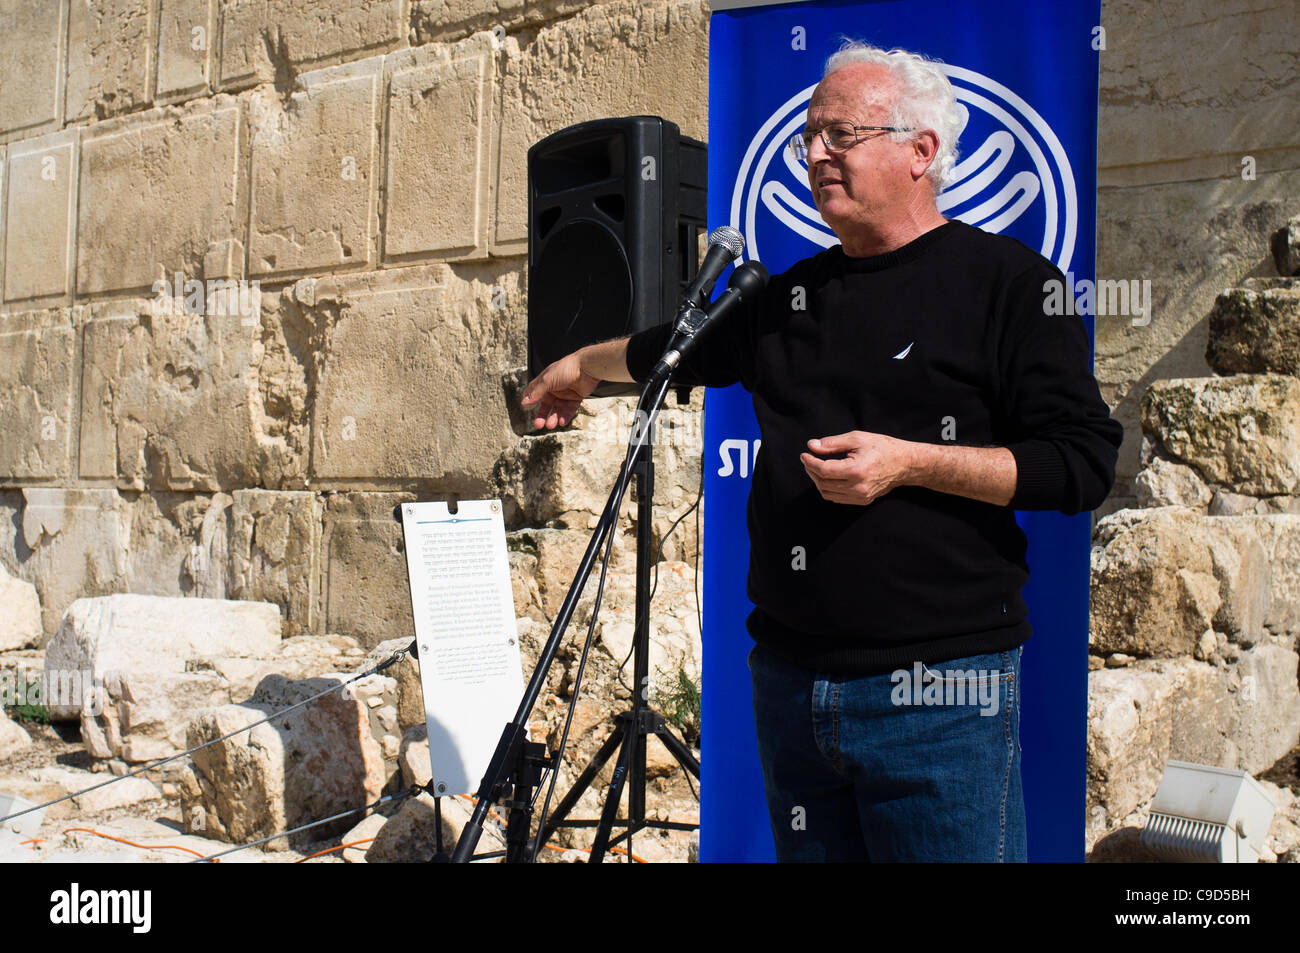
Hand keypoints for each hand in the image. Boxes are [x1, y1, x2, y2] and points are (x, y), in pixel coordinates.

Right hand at [520, 352, 600, 429]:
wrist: (586, 368)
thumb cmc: (567, 368)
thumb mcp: (547, 380)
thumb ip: (536, 392)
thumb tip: (524, 401)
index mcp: (546, 381)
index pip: (535, 391)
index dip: (530, 399)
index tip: (525, 407)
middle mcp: (555, 388)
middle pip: (546, 404)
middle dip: (542, 415)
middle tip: (538, 424)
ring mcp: (566, 393)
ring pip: (558, 409)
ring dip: (554, 418)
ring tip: (550, 425)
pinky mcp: (576, 398)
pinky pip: (569, 409)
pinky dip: (565, 416)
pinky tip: (562, 421)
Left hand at [799, 431, 915, 505]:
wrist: (905, 464)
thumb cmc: (882, 447)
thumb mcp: (857, 438)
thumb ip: (832, 443)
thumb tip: (812, 445)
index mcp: (856, 470)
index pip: (823, 470)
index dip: (810, 462)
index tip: (804, 454)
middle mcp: (858, 487)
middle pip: (823, 483)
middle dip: (811, 471)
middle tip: (809, 459)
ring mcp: (860, 496)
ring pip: (828, 493)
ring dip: (818, 481)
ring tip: (816, 467)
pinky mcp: (862, 501)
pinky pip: (837, 498)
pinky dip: (828, 489)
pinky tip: (828, 477)